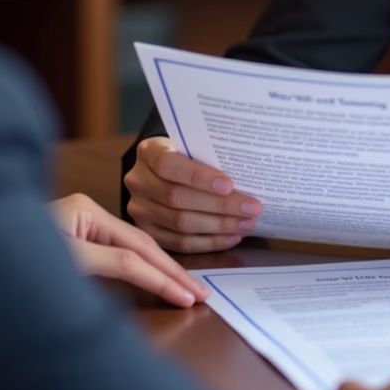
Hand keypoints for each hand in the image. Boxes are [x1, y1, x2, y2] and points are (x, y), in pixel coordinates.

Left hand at [49, 192, 210, 307]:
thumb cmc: (11, 257)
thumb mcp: (66, 261)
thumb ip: (110, 265)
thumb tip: (146, 271)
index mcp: (85, 210)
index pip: (136, 250)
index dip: (164, 275)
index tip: (190, 296)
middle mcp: (85, 216)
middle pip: (139, 247)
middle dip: (171, 272)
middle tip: (202, 294)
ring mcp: (80, 230)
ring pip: (130, 254)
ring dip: (159, 274)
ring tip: (188, 291)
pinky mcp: (74, 247)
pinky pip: (115, 260)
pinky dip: (139, 273)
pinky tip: (156, 282)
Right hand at [123, 136, 262, 253]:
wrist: (163, 170)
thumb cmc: (187, 155)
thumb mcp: (193, 146)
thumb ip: (208, 157)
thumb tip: (247, 177)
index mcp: (148, 152)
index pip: (169, 165)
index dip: (199, 177)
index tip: (229, 185)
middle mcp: (138, 181)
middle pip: (178, 199)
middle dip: (220, 206)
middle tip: (251, 208)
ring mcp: (140, 209)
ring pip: (181, 224)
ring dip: (219, 226)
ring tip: (246, 224)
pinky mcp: (147, 232)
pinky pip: (180, 244)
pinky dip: (209, 242)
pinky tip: (230, 237)